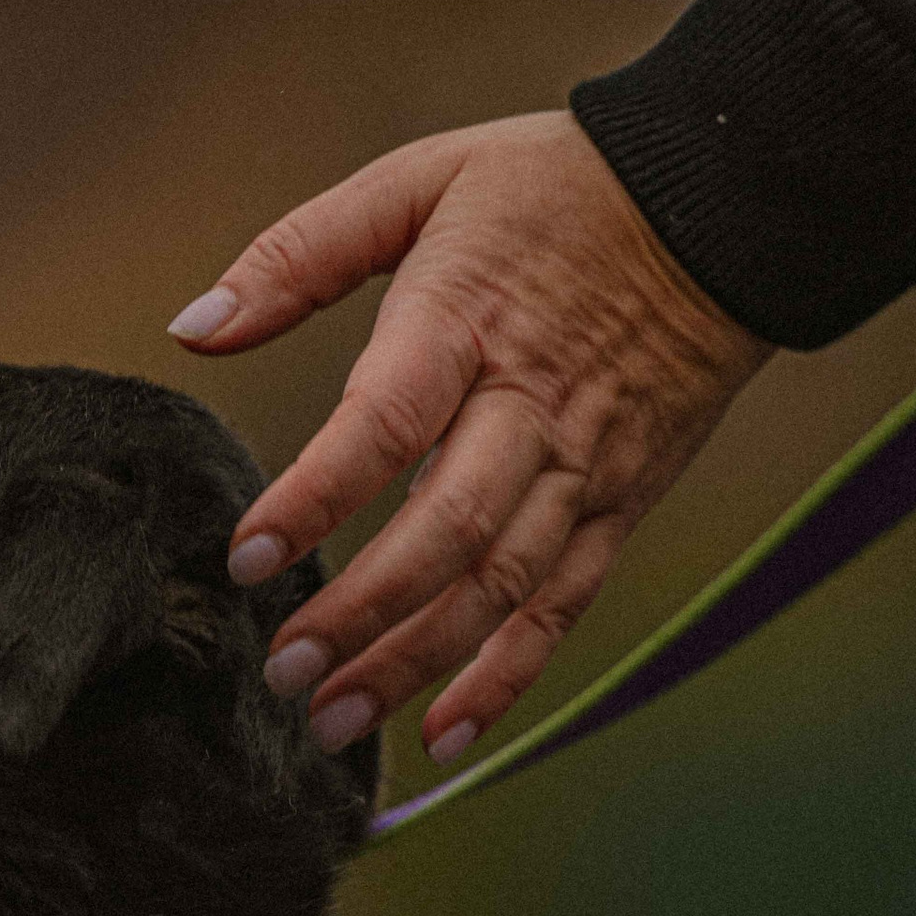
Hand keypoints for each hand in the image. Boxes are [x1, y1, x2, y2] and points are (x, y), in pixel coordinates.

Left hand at [167, 111, 767, 761]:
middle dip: (363, 614)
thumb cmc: (552, 186)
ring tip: (333, 721)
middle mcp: (532, 409)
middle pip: (448, 531)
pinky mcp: (622, 502)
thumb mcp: (419, 180)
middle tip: (282, 671)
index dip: (317, 495)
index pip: (387, 422)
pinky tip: (446, 735)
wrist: (722, 204)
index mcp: (467, 320)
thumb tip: (194, 327)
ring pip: (501, 588)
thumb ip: (298, 254)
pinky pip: (564, 606)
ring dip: (418, 664)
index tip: (246, 555)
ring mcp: (585, 466)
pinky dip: (509, 679)